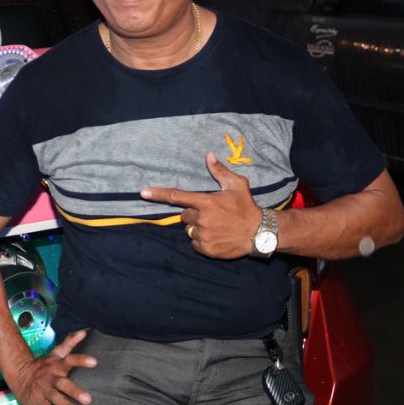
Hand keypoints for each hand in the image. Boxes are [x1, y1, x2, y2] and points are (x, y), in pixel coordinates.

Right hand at [7, 329, 96, 404]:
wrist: (20, 376)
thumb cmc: (44, 366)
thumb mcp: (56, 354)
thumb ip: (70, 343)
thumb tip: (83, 331)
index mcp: (57, 365)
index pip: (70, 360)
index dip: (81, 360)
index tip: (94, 362)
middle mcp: (51, 377)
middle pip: (63, 383)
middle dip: (75, 391)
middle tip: (88, 399)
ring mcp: (43, 389)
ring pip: (55, 397)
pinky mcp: (37, 401)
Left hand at [141, 151, 261, 258]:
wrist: (259, 233)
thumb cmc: (246, 207)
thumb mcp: (237, 185)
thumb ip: (220, 171)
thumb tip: (208, 155)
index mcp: (206, 202)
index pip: (177, 196)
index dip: (159, 194)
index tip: (143, 193)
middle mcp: (202, 219)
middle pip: (184, 215)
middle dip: (194, 214)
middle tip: (212, 214)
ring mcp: (203, 235)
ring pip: (189, 230)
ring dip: (198, 228)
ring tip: (216, 226)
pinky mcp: (206, 249)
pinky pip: (194, 244)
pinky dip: (202, 241)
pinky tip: (216, 237)